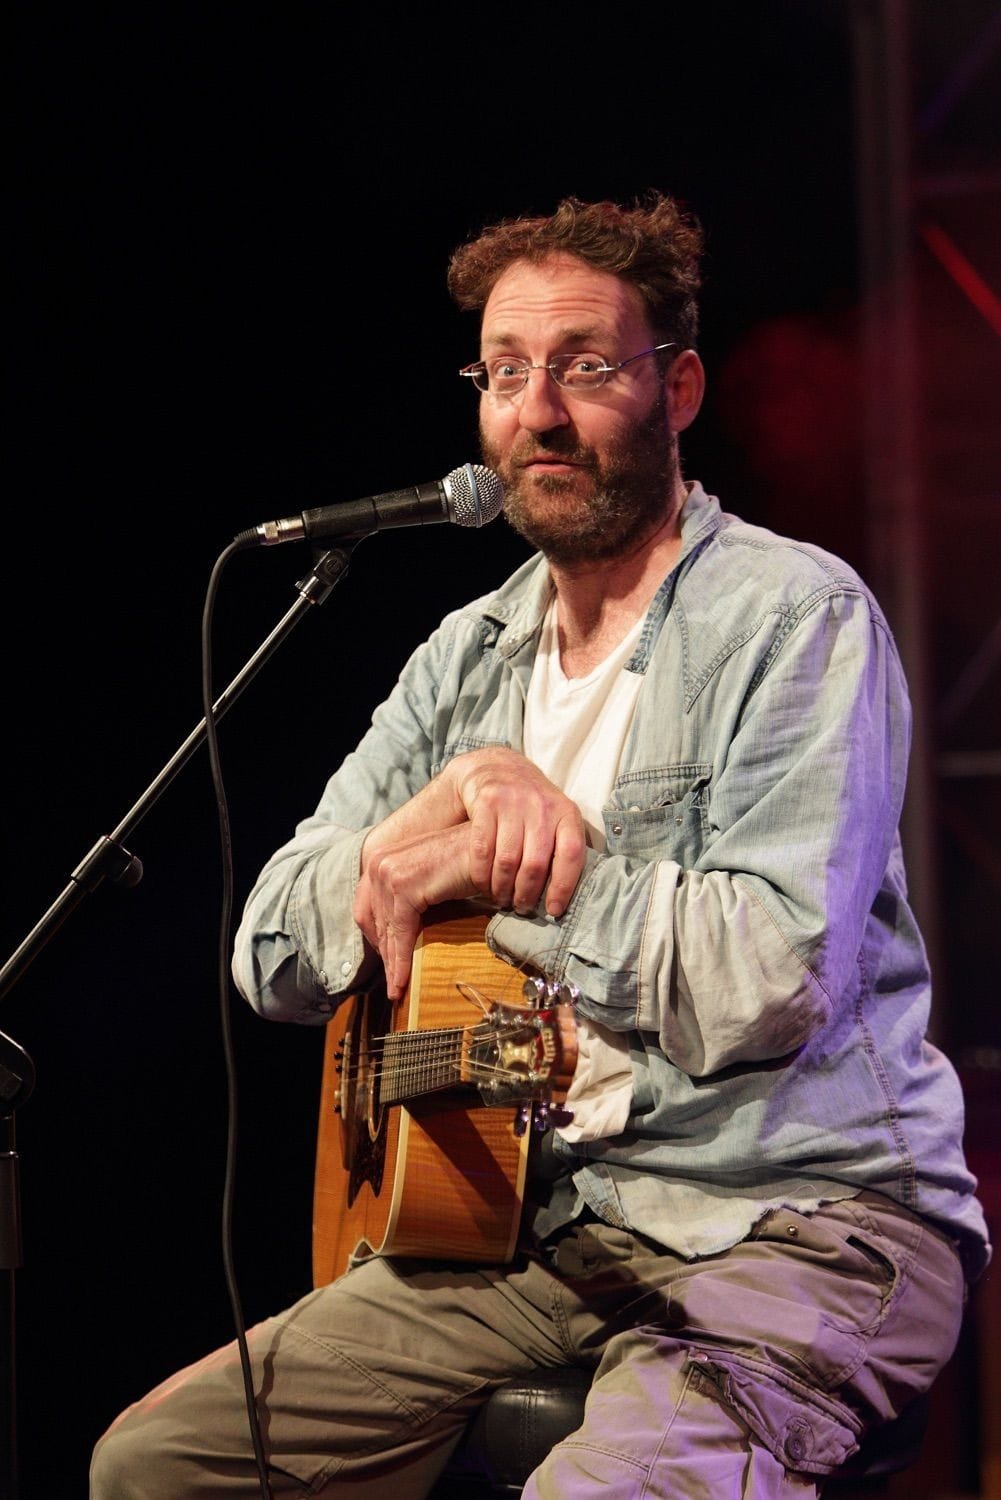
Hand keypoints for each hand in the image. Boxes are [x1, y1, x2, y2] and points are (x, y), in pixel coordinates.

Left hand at [353, 824, 479, 999]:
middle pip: (371, 922)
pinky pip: (401, 934)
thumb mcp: (427, 877)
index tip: (384, 962)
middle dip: (383, 955)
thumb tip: (397, 931)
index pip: (365, 907)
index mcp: (380, 858)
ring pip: (385, 931)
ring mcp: (389, 873)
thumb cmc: (466, 864)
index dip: (374, 938)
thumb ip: (408, 893)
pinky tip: (403, 981)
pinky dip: (402, 961)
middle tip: (391, 983)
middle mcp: (378, 862)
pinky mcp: (405, 888)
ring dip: (392, 965)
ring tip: (397, 989)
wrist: (491, 850)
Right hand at [444, 748, 586, 916]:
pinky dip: (482, 874)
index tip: (553, 910)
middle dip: (526, 894)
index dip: (563, 886)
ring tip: (501, 900)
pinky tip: (483, 885)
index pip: (571, 853)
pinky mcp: (487, 802)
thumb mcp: (555, 816)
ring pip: (507, 860)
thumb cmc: (531, 804)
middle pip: (535, 862)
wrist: (497, 767)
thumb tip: (577, 891)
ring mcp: (513, 801)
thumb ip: (563, 845)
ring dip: (502, 888)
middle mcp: (542, 805)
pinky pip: (482, 849)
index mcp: (566, 811)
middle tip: (521, 908)